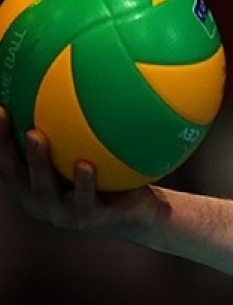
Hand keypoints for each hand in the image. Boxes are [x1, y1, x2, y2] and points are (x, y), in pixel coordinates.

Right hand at [0, 106, 161, 236]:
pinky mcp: (92, 220)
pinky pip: (86, 200)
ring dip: (37, 161)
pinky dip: (84, 182)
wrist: (148, 215)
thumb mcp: (91, 154)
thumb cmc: (114, 179)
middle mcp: (41, 202)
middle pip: (14, 173)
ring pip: (44, 188)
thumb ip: (74, 134)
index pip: (6, 159)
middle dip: (3, 145)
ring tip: (35, 135)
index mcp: (33, 186)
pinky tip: (85, 164)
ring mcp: (65, 214)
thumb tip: (67, 84)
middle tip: (2, 114)